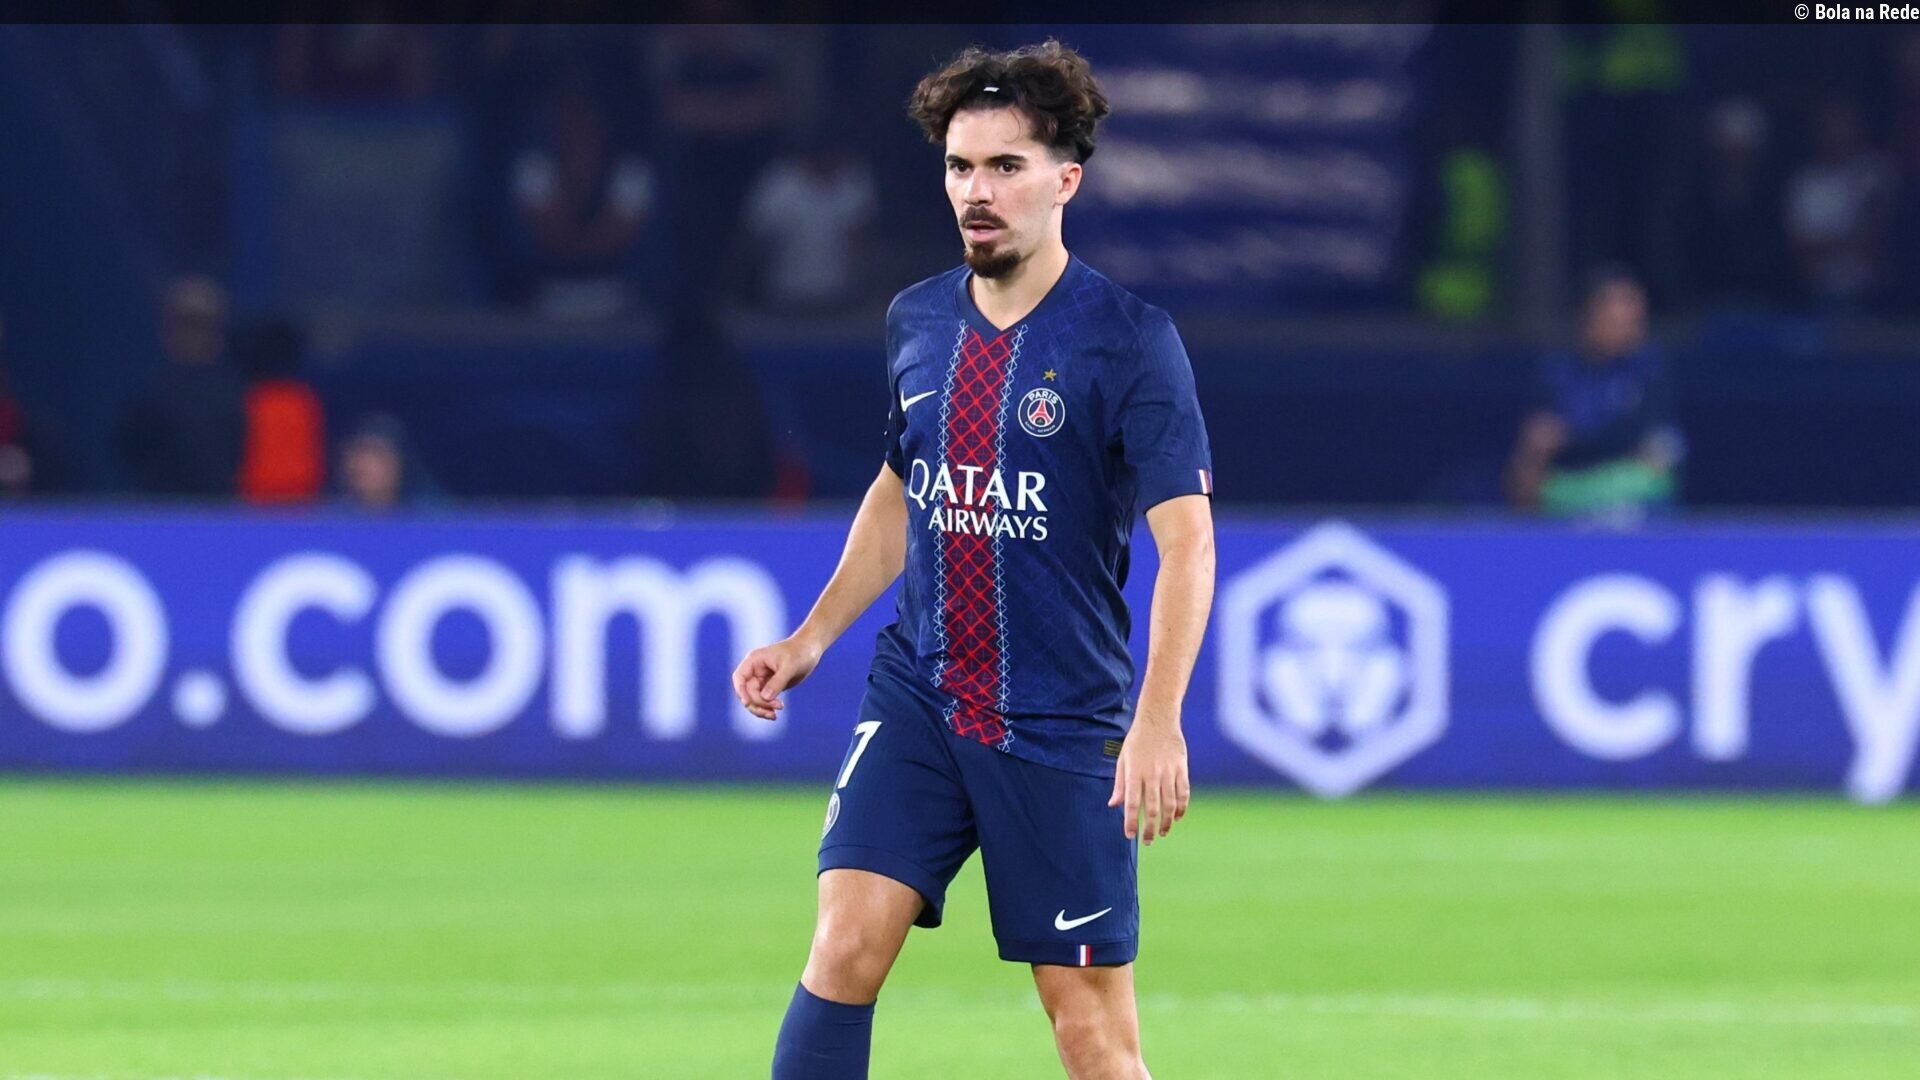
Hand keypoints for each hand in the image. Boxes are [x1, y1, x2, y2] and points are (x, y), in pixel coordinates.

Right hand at [730, 634, 823, 720]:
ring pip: (754, 699)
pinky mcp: (770, 686)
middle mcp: (755, 670)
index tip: (748, 703)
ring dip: (761, 709)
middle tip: (775, 709)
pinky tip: (775, 714)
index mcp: (755, 660)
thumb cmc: (800, 653)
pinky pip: (763, 700)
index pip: (740, 678)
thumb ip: (777, 682)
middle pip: (747, 692)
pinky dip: (767, 708)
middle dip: (758, 703)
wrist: (810, 649)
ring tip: (774, 716)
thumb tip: (765, 698)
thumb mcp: (789, 666)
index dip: (741, 692)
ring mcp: (762, 679)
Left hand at [1107, 715, 1189, 844]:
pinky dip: (1182, 807)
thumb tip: (1113, 805)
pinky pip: (1184, 792)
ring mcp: (1168, 772)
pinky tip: (1177, 817)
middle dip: (1150, 828)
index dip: (1131, 821)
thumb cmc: (1137, 740)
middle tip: (1148, 840)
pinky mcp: (1181, 768)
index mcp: (1135, 773)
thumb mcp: (1122, 759)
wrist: (1158, 718)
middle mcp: (1152, 774)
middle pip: (1153, 808)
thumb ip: (1119, 784)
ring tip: (1162, 832)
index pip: (1132, 803)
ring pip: (1170, 803)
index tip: (1130, 835)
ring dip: (1166, 821)